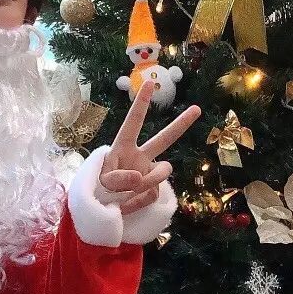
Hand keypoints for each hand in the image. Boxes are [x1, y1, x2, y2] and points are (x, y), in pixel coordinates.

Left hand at [99, 86, 200, 215]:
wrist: (100, 211)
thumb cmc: (96, 189)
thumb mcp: (99, 180)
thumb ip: (117, 178)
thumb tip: (139, 178)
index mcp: (123, 147)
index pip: (133, 123)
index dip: (140, 103)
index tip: (149, 83)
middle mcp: (140, 157)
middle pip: (164, 139)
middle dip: (181, 124)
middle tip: (196, 109)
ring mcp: (149, 173)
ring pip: (163, 171)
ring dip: (148, 181)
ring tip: (130, 191)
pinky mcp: (153, 191)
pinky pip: (152, 195)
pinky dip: (137, 203)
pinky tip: (125, 207)